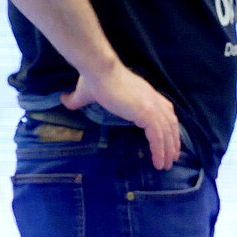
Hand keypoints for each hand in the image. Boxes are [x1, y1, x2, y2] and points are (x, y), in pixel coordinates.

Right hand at [62, 65, 180, 168]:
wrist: (99, 71)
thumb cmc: (93, 79)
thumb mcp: (87, 91)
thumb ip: (77, 98)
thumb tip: (63, 100)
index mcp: (146, 93)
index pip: (166, 111)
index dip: (169, 127)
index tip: (169, 139)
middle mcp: (153, 100)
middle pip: (171, 124)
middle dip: (173, 142)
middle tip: (171, 158)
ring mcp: (152, 107)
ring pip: (167, 134)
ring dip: (168, 151)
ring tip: (165, 165)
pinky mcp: (147, 114)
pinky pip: (158, 138)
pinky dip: (160, 151)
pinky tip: (158, 162)